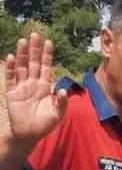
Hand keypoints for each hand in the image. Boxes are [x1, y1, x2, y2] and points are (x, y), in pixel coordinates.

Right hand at [4, 33, 67, 148]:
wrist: (28, 135)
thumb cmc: (44, 125)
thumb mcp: (57, 115)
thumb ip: (61, 103)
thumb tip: (62, 89)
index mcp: (44, 87)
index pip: (46, 67)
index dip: (47, 55)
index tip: (48, 42)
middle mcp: (33, 83)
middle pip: (33, 62)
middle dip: (34, 49)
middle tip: (35, 34)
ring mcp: (21, 87)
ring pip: (22, 66)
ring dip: (22, 54)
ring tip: (23, 41)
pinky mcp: (12, 93)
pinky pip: (11, 78)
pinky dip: (11, 68)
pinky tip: (12, 57)